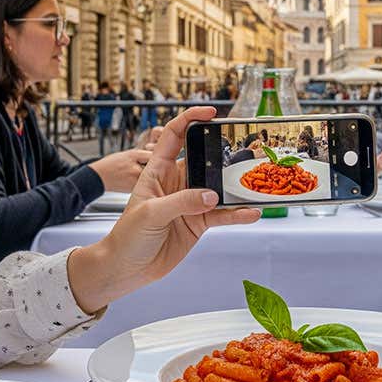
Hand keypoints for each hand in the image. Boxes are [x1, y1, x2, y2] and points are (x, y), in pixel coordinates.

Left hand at [67, 107, 258, 312]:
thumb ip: (181, 202)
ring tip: (255, 183)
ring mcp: (189, 202)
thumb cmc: (127, 236)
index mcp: (157, 170)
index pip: (174, 135)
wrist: (127, 268)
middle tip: (245, 150)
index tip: (210, 113)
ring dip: (235, 186)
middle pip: (203, 159)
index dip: (190, 119)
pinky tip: (250, 212)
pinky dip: (237, 214)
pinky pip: (222, 214)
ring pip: (217, 187)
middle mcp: (176, 182)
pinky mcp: (198, 222)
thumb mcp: (150, 214)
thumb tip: (210, 195)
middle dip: (223, 153)